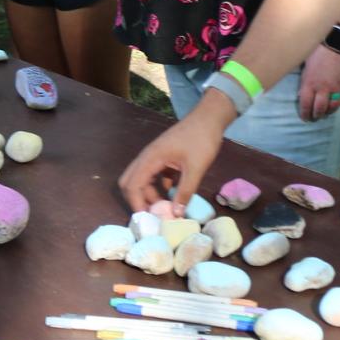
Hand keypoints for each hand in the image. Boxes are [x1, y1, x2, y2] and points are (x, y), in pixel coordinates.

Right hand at [118, 90, 233, 211]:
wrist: (209, 118)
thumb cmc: (201, 139)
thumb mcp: (196, 168)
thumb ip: (185, 192)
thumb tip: (176, 215)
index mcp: (151, 158)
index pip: (132, 185)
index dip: (136, 204)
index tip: (147, 221)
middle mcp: (147, 157)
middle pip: (130, 182)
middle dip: (137, 200)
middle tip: (152, 216)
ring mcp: (155, 156)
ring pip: (142, 179)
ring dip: (149, 195)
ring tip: (165, 209)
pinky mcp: (163, 157)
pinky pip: (154, 175)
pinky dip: (158, 187)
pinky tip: (173, 195)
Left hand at [297, 45, 339, 121]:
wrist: (339, 40)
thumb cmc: (318, 48)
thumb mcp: (305, 63)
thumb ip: (305, 78)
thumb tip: (302, 90)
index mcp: (309, 84)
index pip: (305, 105)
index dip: (305, 114)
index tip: (305, 118)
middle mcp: (323, 89)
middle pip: (320, 110)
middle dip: (316, 116)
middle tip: (315, 118)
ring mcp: (337, 88)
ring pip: (333, 107)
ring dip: (329, 112)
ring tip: (326, 112)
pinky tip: (338, 102)